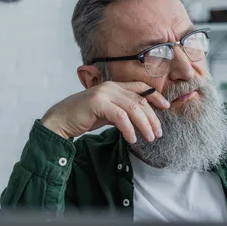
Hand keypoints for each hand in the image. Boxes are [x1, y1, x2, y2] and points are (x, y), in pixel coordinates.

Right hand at [40, 81, 169, 142]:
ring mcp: (104, 93)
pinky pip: (120, 116)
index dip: (155, 96)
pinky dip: (128, 129)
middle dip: (152, 117)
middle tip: (158, 132)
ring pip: (133, 108)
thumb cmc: (84, 117)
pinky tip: (132, 139)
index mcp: (114, 86)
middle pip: (140, 100)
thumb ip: (122, 111)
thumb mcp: (107, 112)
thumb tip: (141, 119)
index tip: (166, 106)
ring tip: (150, 137)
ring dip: (144, 124)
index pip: (140, 87)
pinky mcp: (97, 103)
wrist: (60, 120)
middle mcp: (111, 87)